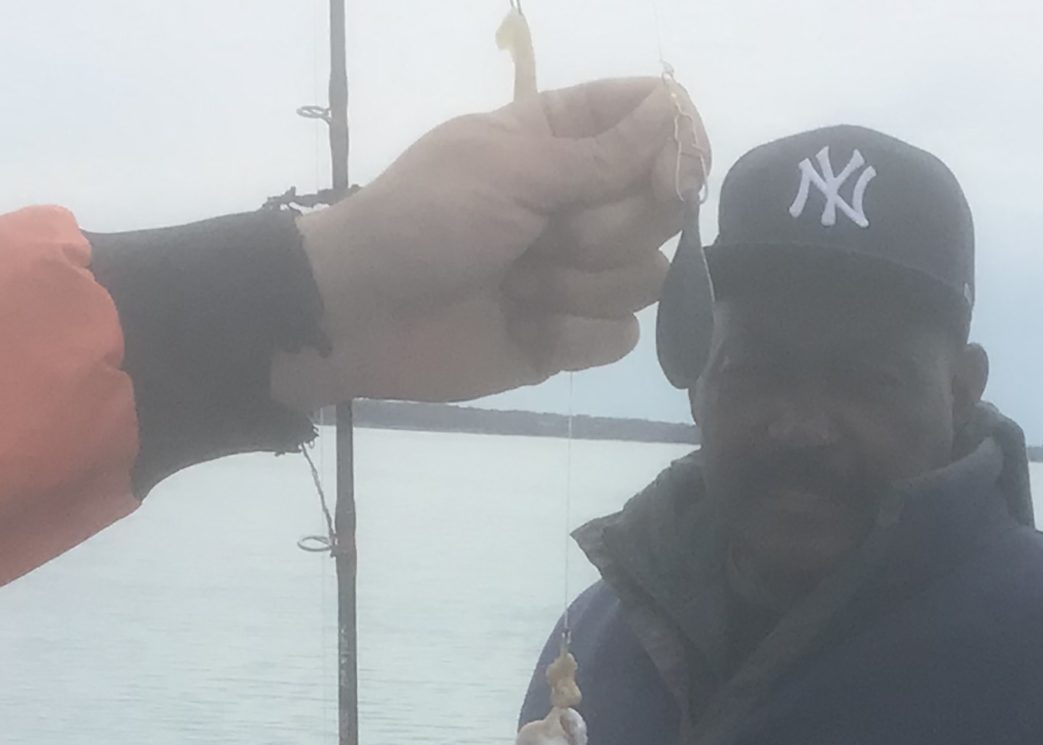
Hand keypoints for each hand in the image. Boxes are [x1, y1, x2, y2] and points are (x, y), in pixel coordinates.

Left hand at [276, 76, 704, 407]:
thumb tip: (671, 109)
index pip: (654, 117)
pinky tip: (522, 328)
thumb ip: (601, 154)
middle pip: (662, 208)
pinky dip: (571, 335)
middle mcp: (581, 200)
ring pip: (647, 277)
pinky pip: (620, 336)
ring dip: (578, 285)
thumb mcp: (509, 170)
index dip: (676, 143)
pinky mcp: (571, 335)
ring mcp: (580, 271)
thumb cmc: (425, 221)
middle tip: (540, 237)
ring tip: (516, 285)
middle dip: (606, 229)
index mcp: (561, 137)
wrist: (365, 314)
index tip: (672, 173)